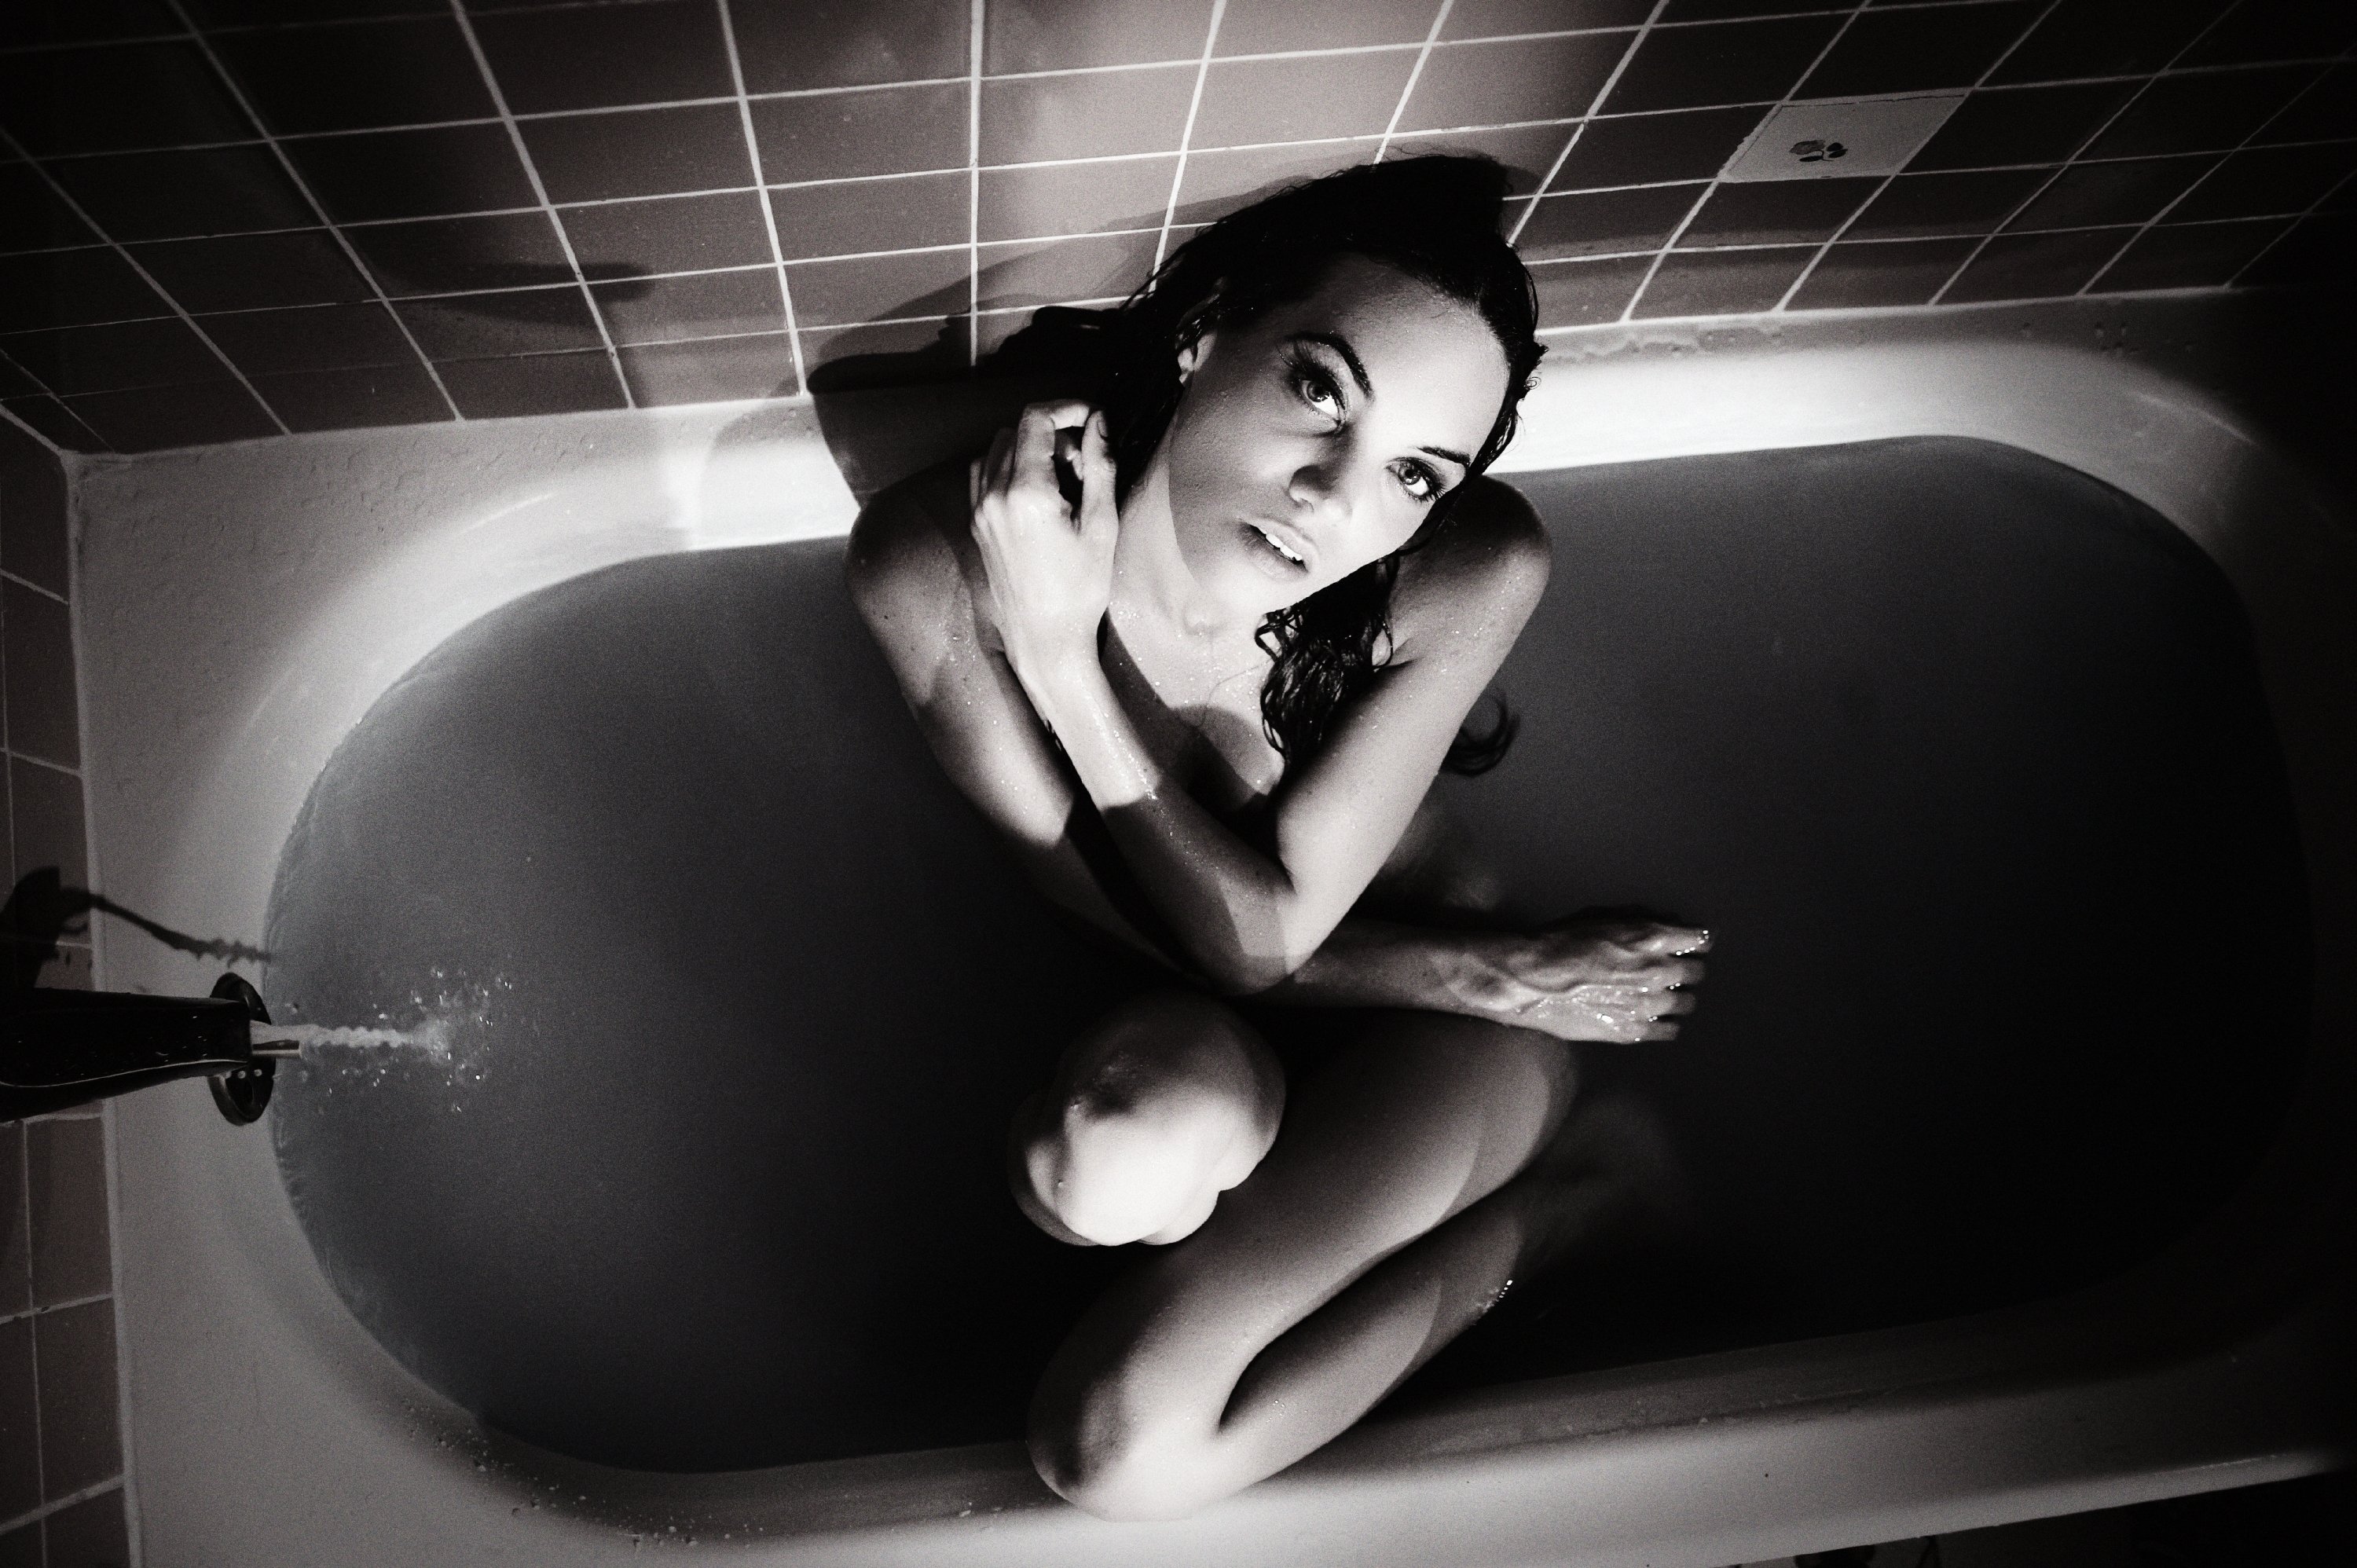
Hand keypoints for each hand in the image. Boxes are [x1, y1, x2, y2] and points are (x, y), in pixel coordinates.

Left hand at [970, 401, 1118, 687]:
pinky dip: (1007, 466)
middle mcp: (995, 495)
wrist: (1044, 637)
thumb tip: (1098, 422)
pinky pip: (983, 473)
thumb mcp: (1102, 526)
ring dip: (1028, 447)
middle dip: (1052, 430)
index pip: (1036, 420)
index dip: (1066, 408)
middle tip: (1082, 459)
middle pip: (1016, 430)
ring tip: (1060, 477)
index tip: (1089, 417)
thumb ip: (1099, 466)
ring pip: (996, 448)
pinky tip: (1034, 489)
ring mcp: (980, 509)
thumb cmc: (1080, 589)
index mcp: (1027, 493)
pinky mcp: (976, 523)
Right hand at [1467, 917, 1708, 1041]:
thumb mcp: (1601, 916)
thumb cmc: (1561, 942)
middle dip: (1687, 968)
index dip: (1694, 941)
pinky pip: (1669, 1030)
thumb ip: (1639, 921)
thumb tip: (1665, 925)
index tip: (1691, 943)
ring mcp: (1647, 1004)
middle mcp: (1657, 972)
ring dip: (1678, 996)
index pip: (1699, 940)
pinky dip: (1667, 1022)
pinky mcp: (1633, 1030)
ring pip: (1686, 1003)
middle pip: (1696, 973)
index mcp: (1652, 938)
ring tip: (1663, 994)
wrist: (1533, 978)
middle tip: (1674, 968)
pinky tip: (1655, 1016)